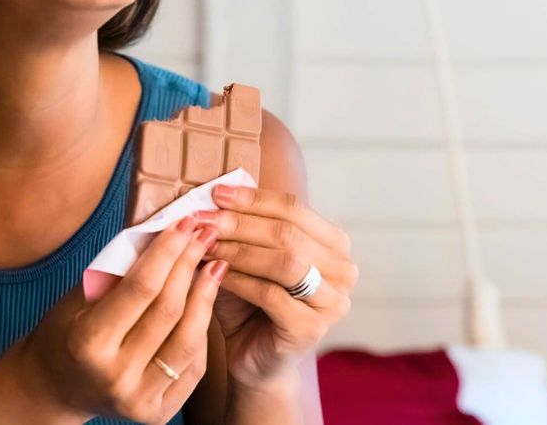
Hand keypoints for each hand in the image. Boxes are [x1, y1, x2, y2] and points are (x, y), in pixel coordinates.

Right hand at [13, 215, 227, 423]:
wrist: (55, 388)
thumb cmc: (65, 332)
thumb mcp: (81, 296)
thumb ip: (122, 271)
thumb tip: (167, 231)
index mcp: (88, 343)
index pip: (140, 288)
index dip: (167, 252)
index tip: (184, 223)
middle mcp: (115, 376)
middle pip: (168, 312)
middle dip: (189, 266)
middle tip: (205, 235)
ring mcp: (138, 400)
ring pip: (189, 340)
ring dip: (205, 297)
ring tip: (213, 266)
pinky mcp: (157, 413)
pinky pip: (193, 365)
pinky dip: (201, 331)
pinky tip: (204, 303)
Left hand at [196, 184, 356, 390]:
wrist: (253, 357)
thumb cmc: (249, 301)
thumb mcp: (248, 255)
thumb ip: (242, 225)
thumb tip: (217, 189)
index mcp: (334, 243)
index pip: (293, 208)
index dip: (253, 199)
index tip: (215, 193)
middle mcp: (344, 270)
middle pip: (288, 233)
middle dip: (239, 224)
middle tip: (202, 220)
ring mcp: (333, 301)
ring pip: (284, 262)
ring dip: (239, 249)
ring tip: (205, 245)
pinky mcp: (313, 328)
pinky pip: (272, 294)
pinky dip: (239, 279)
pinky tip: (214, 273)